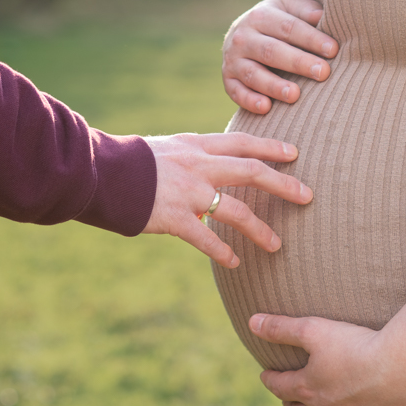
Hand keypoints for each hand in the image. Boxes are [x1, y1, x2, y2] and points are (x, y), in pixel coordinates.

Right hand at [143, 132, 312, 267]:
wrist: (98, 172)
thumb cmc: (129, 161)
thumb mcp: (165, 148)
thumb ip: (190, 155)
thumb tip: (209, 163)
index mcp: (196, 145)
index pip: (242, 142)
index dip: (270, 147)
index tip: (294, 153)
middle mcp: (198, 165)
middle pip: (251, 171)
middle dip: (283, 184)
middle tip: (307, 196)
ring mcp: (188, 192)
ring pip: (237, 210)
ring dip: (260, 230)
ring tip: (277, 245)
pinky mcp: (174, 218)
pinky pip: (207, 239)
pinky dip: (223, 252)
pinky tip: (235, 262)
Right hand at [222, 0, 338, 113]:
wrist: (241, 35)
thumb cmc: (278, 24)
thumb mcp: (289, 10)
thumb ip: (306, 11)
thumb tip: (323, 16)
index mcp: (261, 16)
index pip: (288, 27)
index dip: (311, 38)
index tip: (333, 50)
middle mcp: (243, 37)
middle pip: (271, 51)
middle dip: (298, 62)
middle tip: (322, 73)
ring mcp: (233, 61)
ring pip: (253, 74)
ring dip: (274, 86)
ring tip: (295, 95)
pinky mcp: (228, 81)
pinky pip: (237, 92)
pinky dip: (250, 100)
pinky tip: (266, 107)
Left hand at [249, 314, 405, 405]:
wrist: (397, 367)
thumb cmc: (354, 345)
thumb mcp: (313, 329)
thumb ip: (281, 328)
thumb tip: (251, 322)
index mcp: (306, 387)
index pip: (279, 386)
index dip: (269, 379)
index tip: (266, 374)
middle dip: (288, 403)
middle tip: (287, 395)